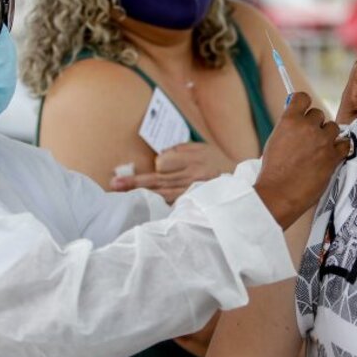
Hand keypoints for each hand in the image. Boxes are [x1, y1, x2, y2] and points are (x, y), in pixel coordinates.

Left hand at [110, 142, 236, 203]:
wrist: (242, 185)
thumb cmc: (218, 163)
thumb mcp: (202, 149)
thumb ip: (180, 150)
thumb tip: (159, 160)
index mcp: (194, 161)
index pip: (164, 164)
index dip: (158, 166)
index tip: (159, 167)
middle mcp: (192, 178)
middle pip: (158, 181)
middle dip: (135, 183)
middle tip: (114, 185)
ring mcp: (193, 194)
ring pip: (162, 195)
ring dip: (142, 196)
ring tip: (121, 194)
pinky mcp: (193, 205)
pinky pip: (171, 207)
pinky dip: (157, 207)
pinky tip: (144, 207)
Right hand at [255, 92, 346, 228]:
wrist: (279, 194)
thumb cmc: (273, 171)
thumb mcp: (274, 141)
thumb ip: (288, 127)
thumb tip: (298, 119)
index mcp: (289, 120)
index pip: (302, 97)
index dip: (304, 104)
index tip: (304, 111)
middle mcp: (307, 126)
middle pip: (318, 114)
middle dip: (315, 125)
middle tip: (308, 140)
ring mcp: (322, 141)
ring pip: (333, 127)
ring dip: (327, 136)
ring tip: (318, 150)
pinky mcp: (333, 156)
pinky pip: (344, 143)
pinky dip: (339, 148)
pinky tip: (331, 155)